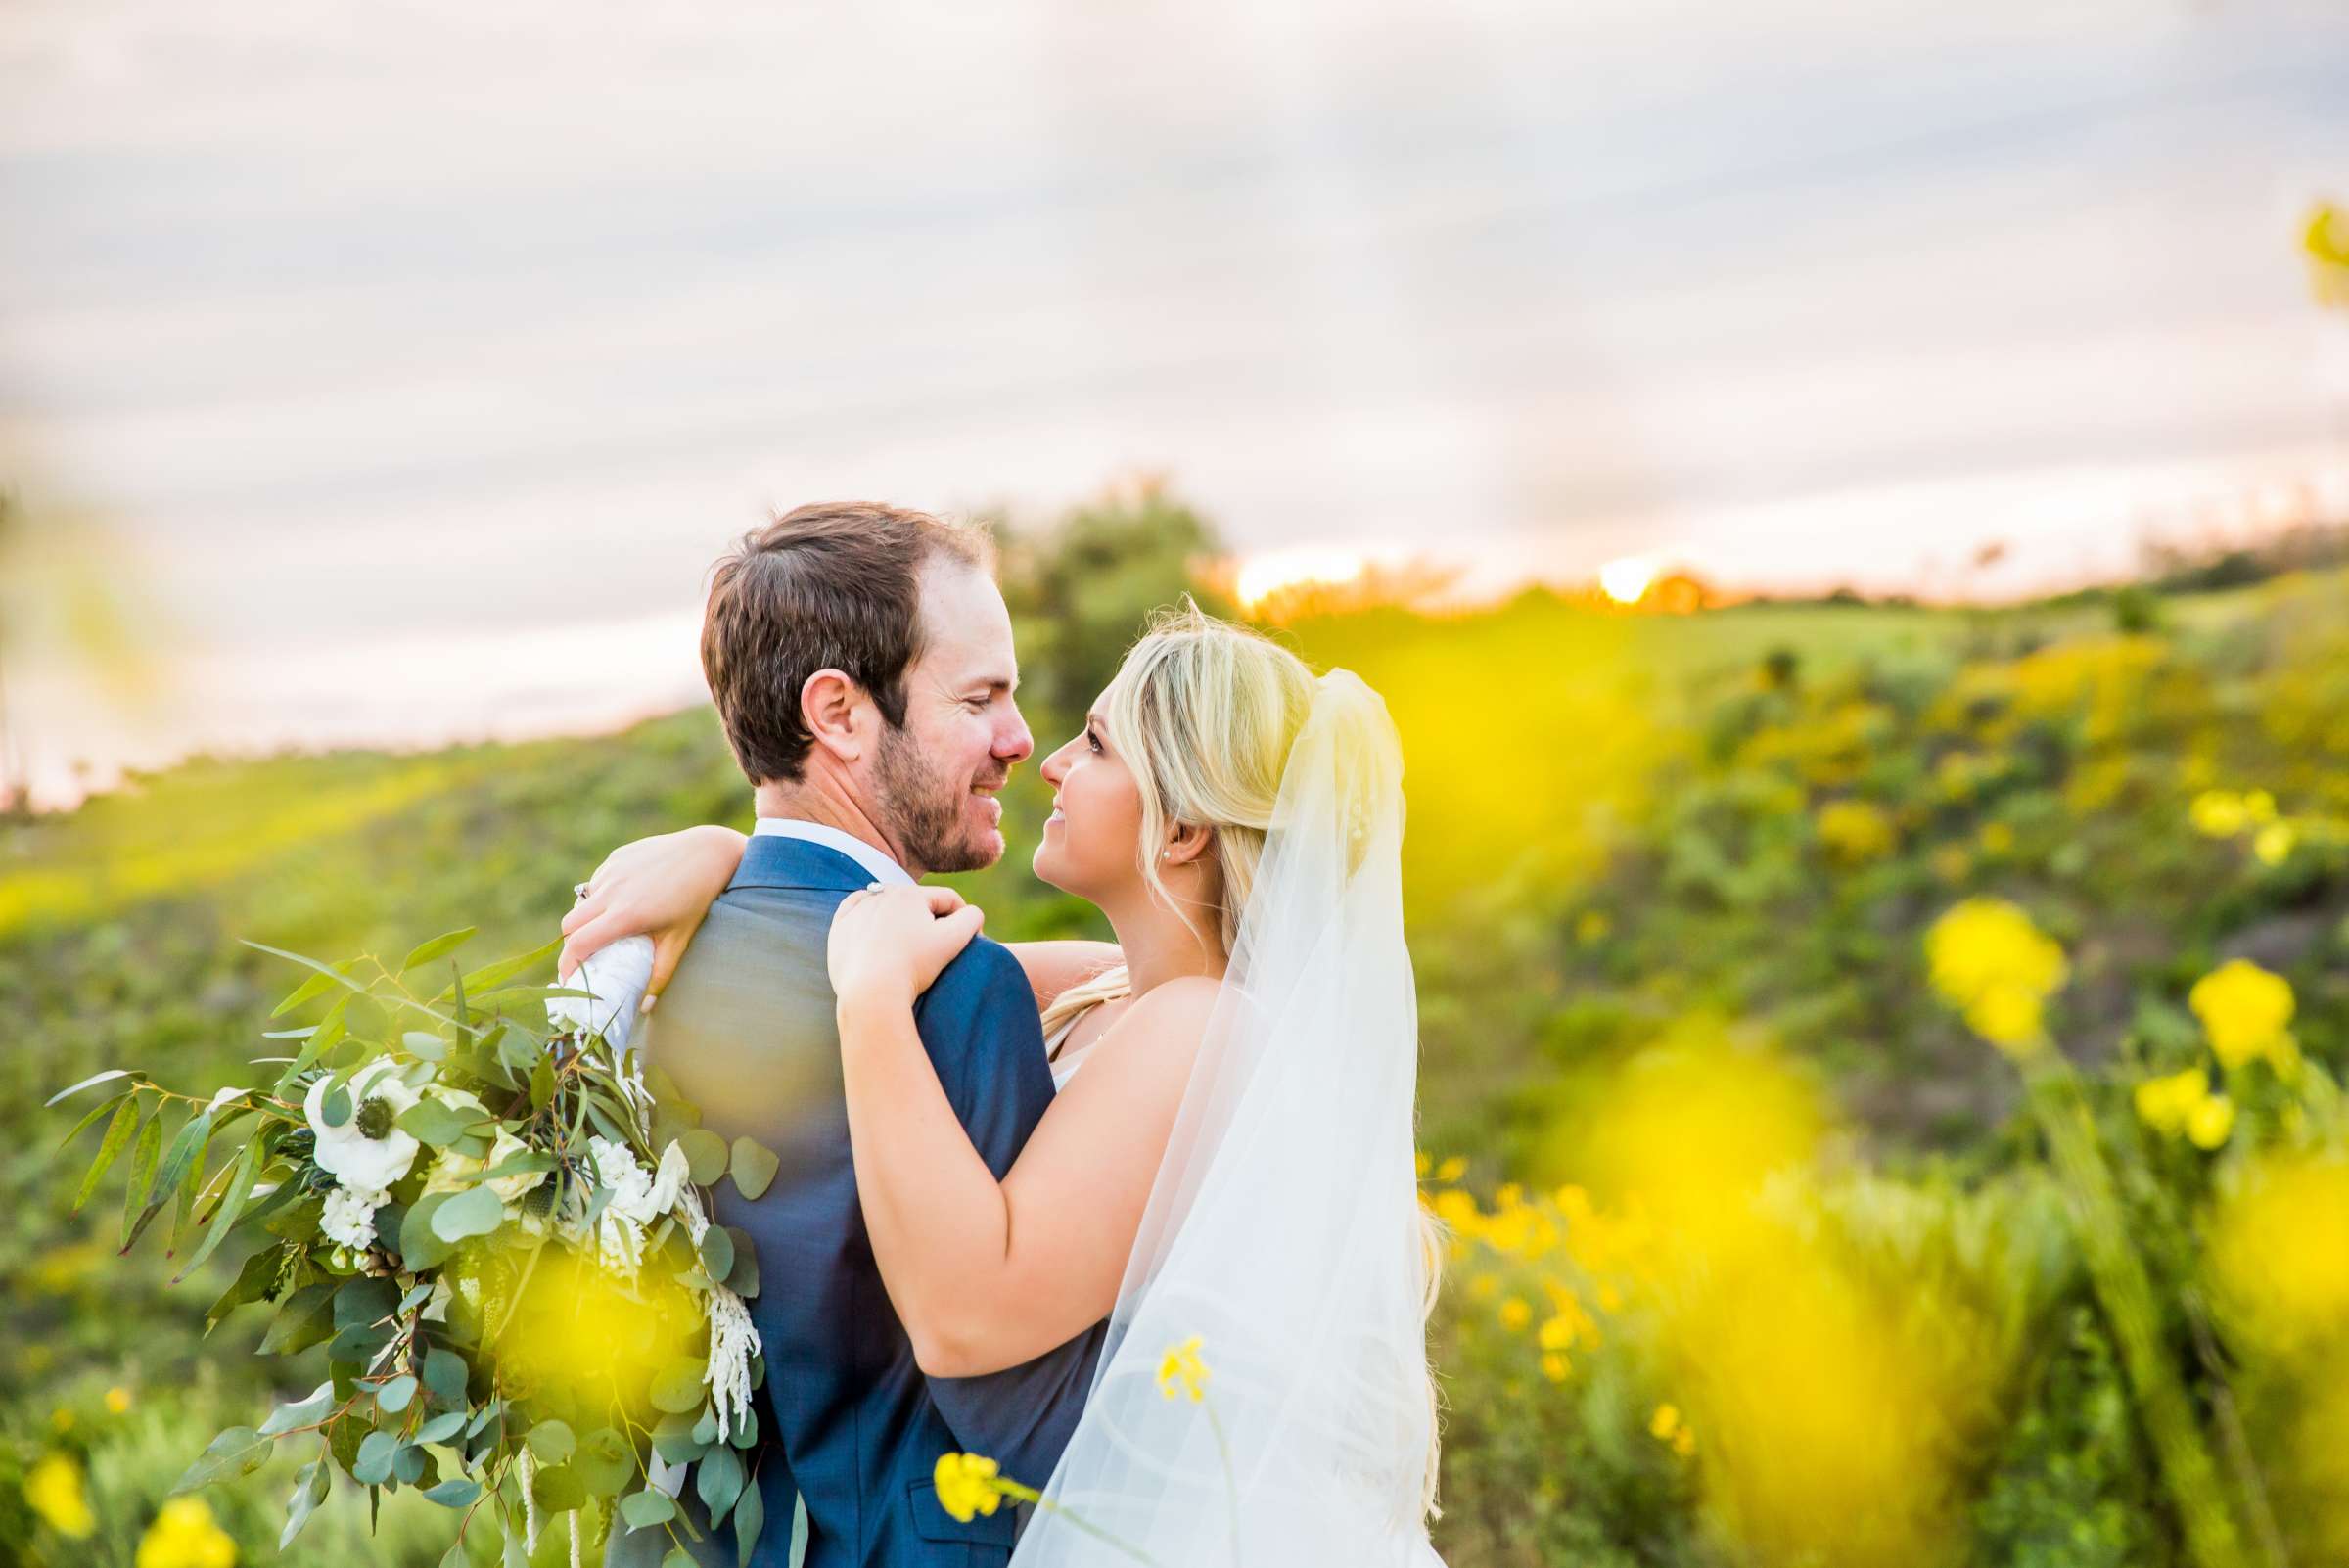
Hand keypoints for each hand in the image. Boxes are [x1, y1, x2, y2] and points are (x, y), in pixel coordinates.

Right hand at [559, 825, 747, 999]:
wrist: (709, 852)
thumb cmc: (697, 899)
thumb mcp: (679, 940)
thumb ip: (660, 975)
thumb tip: (645, 1008)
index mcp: (625, 915)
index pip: (579, 943)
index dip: (567, 964)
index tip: (567, 978)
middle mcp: (612, 891)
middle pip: (570, 923)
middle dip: (572, 942)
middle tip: (585, 955)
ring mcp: (613, 870)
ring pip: (582, 900)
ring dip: (586, 917)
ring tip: (605, 928)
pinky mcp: (617, 857)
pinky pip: (597, 881)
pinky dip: (599, 895)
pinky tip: (621, 901)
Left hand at [827, 885, 984, 1011]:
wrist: (870, 993)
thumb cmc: (914, 965)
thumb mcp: (954, 940)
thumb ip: (971, 918)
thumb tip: (971, 914)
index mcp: (910, 893)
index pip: (948, 899)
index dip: (964, 919)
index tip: (968, 943)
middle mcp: (881, 894)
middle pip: (917, 904)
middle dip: (930, 921)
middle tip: (935, 950)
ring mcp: (857, 911)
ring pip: (886, 908)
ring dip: (900, 922)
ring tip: (906, 947)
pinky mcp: (839, 930)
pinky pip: (855, 916)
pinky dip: (868, 922)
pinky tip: (876, 936)